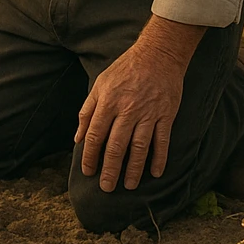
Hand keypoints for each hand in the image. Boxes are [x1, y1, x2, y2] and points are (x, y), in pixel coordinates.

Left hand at [75, 16, 200, 191]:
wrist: (157, 55)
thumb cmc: (124, 70)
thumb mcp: (100, 84)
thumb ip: (87, 110)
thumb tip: (77, 137)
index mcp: (107, 102)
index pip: (94, 135)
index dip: (89, 155)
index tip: (87, 171)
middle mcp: (126, 110)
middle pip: (116, 145)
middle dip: (109, 169)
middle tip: (106, 187)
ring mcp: (148, 114)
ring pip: (139, 147)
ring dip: (133, 169)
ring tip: (128, 186)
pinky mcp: (166, 115)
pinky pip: (162, 141)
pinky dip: (159, 158)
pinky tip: (155, 173)